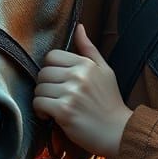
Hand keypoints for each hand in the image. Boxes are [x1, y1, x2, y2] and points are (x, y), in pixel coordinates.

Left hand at [33, 24, 132, 158]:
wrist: (118, 131)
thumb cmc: (110, 101)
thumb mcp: (105, 70)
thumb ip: (89, 49)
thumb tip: (79, 27)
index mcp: (86, 64)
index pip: (51, 56)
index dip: (51, 69)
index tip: (57, 81)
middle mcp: (78, 76)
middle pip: (43, 73)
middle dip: (45, 85)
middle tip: (55, 95)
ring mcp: (71, 93)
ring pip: (39, 89)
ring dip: (42, 99)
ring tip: (53, 106)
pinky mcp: (64, 111)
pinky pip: (39, 103)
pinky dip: (41, 111)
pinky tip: (50, 116)